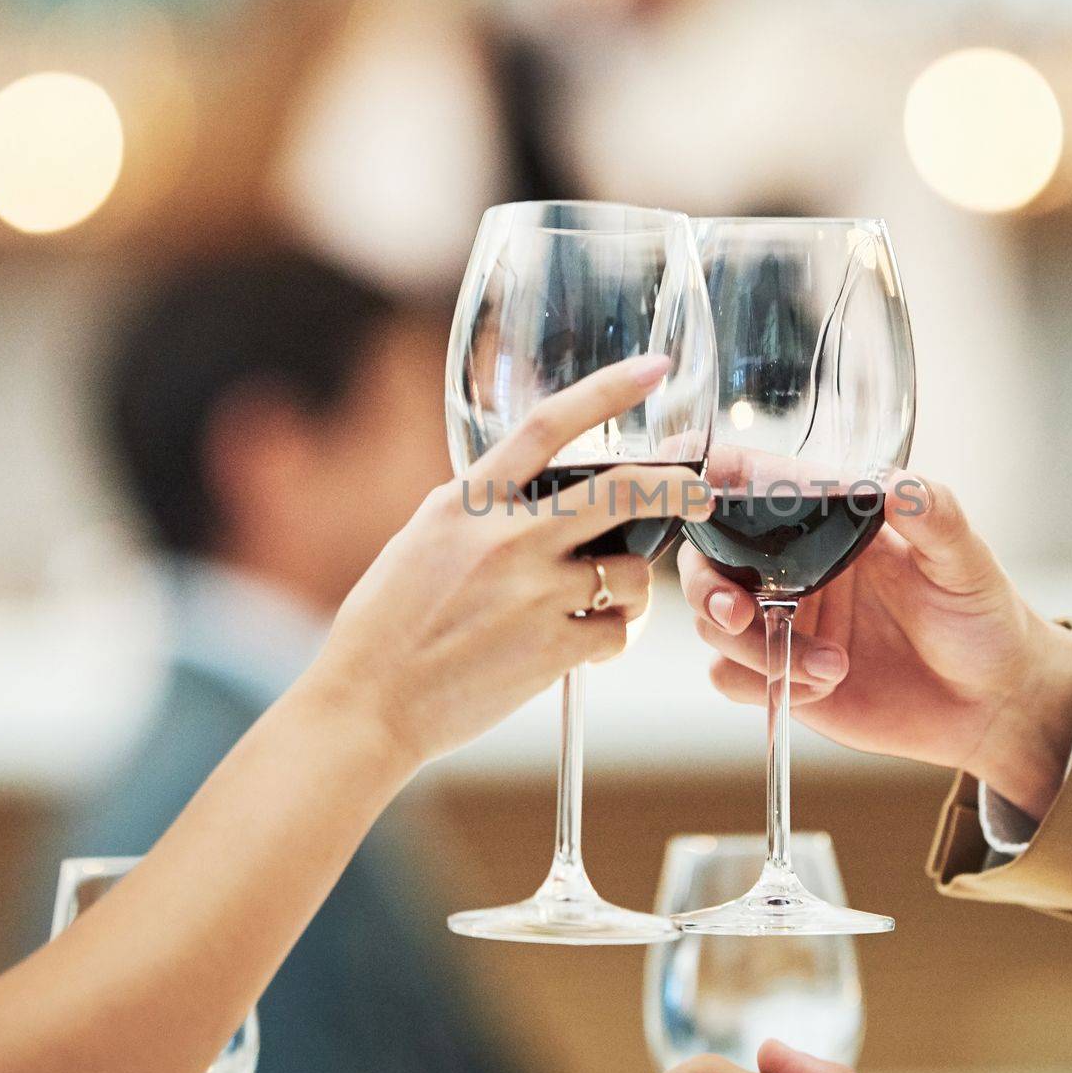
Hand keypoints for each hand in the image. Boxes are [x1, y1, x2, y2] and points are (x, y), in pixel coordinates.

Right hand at [301, 355, 706, 777]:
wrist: (367, 703)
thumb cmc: (388, 625)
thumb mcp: (424, 538)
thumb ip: (481, 509)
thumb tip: (533, 492)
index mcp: (468, 500)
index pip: (548, 424)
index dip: (609, 390)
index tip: (655, 369)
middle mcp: (507, 537)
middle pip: (623, 491)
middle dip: (679, 487)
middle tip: (703, 493)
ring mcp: (533, 593)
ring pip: (633, 574)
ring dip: (634, 587)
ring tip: (605, 602)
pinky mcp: (551, 650)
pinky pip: (617, 632)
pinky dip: (611, 637)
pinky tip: (582, 645)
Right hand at [678, 476, 1071, 818]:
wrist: (992, 703)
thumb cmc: (982, 617)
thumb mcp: (965, 560)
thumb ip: (932, 516)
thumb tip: (896, 484)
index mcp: (826, 521)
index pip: (748, 485)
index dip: (707, 483)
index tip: (690, 490)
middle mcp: (794, 567)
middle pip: (708, 561)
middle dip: (707, 587)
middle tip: (737, 613)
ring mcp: (784, 621)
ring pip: (714, 625)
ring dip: (753, 648)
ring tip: (827, 667)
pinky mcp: (783, 674)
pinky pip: (731, 678)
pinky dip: (763, 684)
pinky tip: (819, 688)